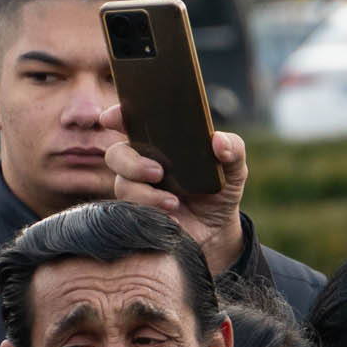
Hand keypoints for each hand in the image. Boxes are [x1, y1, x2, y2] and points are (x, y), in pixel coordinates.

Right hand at [101, 104, 246, 277]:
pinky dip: (152, 214)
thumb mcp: (233, 168)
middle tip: (158, 172)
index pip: (129, 123)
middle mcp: (141, 163)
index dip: (116, 116)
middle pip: (116, 155)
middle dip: (131, 162)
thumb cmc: (219, 190)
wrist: (218, 229)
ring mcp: (137, 189)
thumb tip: (219, 141)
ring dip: (146, 194)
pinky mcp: (138, 215)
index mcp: (158, 143)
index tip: (112, 118)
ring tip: (173, 203)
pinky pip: (131, 213)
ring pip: (122, 186)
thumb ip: (233, 149)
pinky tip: (172, 219)